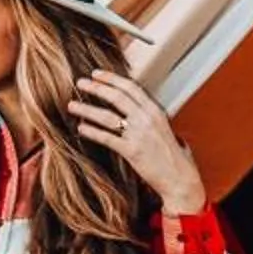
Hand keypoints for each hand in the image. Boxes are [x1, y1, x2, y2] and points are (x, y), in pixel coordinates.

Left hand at [68, 72, 206, 214]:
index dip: (111, 78)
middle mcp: (147, 119)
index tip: (96, 73)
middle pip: (116, 97)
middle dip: (96, 87)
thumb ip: (149, 117)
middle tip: (79, 82)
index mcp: (155, 111)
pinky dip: (92, 132)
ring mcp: (139, 135)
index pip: (130, 87)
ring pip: (107, 116)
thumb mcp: (164, 128)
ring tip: (71, 105)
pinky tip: (81, 128)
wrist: (181, 179)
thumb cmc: (173, 157)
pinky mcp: (132, 151)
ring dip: (87, 109)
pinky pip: (107, 138)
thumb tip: (134, 107)